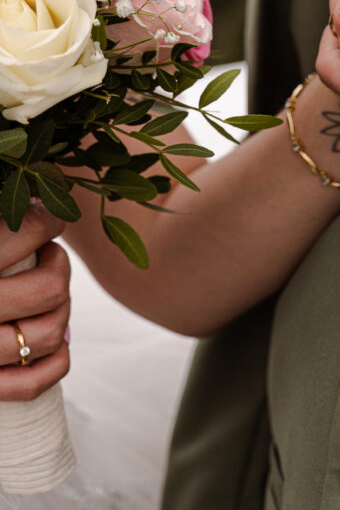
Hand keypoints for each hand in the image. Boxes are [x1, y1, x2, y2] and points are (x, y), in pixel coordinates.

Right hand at [0, 205, 70, 400]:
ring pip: (46, 335)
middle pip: (48, 288)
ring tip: (46, 291)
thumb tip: (34, 204)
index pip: (28, 231)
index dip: (47, 221)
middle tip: (45, 257)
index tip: (46, 220)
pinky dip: (56, 362)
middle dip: (58, 266)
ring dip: (61, 309)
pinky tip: (58, 341)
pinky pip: (30, 384)